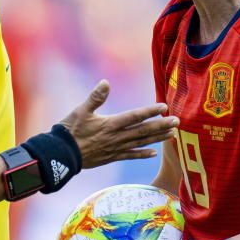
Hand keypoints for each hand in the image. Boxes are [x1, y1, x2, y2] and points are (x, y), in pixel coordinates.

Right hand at [60, 80, 177, 168]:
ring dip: (157, 138)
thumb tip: (106, 82)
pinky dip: (142, 153)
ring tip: (172, 134)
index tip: (164, 107)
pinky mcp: (111, 157)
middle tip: (177, 121)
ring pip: (141, 142)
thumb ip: (95, 97)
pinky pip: (130, 155)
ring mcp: (115, 148)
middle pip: (143, 130)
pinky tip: (154, 152)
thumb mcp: (80, 111)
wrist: (61, 155)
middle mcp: (116, 137)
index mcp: (110, 124)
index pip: (134, 116)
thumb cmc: (70, 130)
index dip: (150, 111)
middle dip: (161, 125)